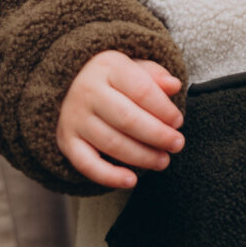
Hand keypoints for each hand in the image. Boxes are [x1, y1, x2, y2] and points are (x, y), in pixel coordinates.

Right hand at [57, 51, 183, 189]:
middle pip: (127, 119)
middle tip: (177, 144)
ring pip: (111, 143)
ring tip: (162, 160)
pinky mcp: (67, 141)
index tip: (178, 122)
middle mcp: (88, 92)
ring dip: (141, 156)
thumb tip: (174, 85)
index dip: (164, 109)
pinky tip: (131, 181)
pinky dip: (109, 176)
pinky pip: (86, 164)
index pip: (141, 90)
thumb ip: (155, 75)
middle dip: (157, 135)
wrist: (69, 83)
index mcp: (108, 67)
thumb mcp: (133, 66)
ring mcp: (75, 118)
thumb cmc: (112, 77)